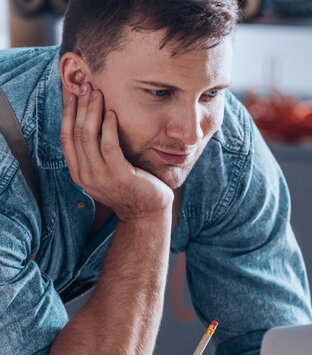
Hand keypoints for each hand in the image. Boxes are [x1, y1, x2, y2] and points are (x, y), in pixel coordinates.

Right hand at [60, 83, 172, 221]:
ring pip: (89, 137)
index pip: (66, 137)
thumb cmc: (130, 187)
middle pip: (76, 133)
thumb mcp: (106, 171)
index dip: (68, 114)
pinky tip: (112, 113)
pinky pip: (109, 146)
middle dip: (81, 107)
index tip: (72, 95)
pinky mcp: (119, 175)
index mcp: (79, 172)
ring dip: (93, 112)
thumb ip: (96, 154)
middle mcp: (85, 174)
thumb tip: (91, 124)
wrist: (147, 212)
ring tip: (98, 94)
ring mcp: (101, 176)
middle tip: (87, 87)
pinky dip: (109, 128)